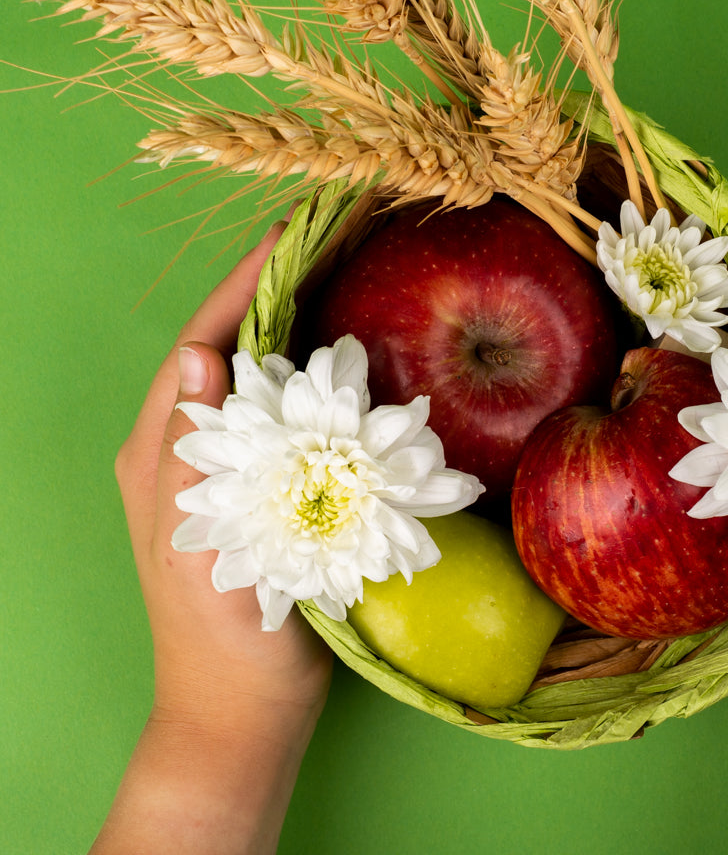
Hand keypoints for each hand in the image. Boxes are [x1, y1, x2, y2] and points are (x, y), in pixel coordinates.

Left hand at [96, 224, 332, 853]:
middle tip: (338, 240)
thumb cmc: (224, 637)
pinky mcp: (255, 484)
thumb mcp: (199, 548)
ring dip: (299, 323)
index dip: (246, 282)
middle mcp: (185, 444)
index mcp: (160, 449)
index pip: (202, 339)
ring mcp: (220, 464)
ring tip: (351, 277)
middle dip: (278, 288)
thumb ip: (188, 452)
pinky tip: (354, 358)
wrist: (244, 708)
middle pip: (229, 343)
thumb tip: (195, 352)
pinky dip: (315, 373)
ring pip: (257, 372)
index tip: (297, 233)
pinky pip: (282, 409)